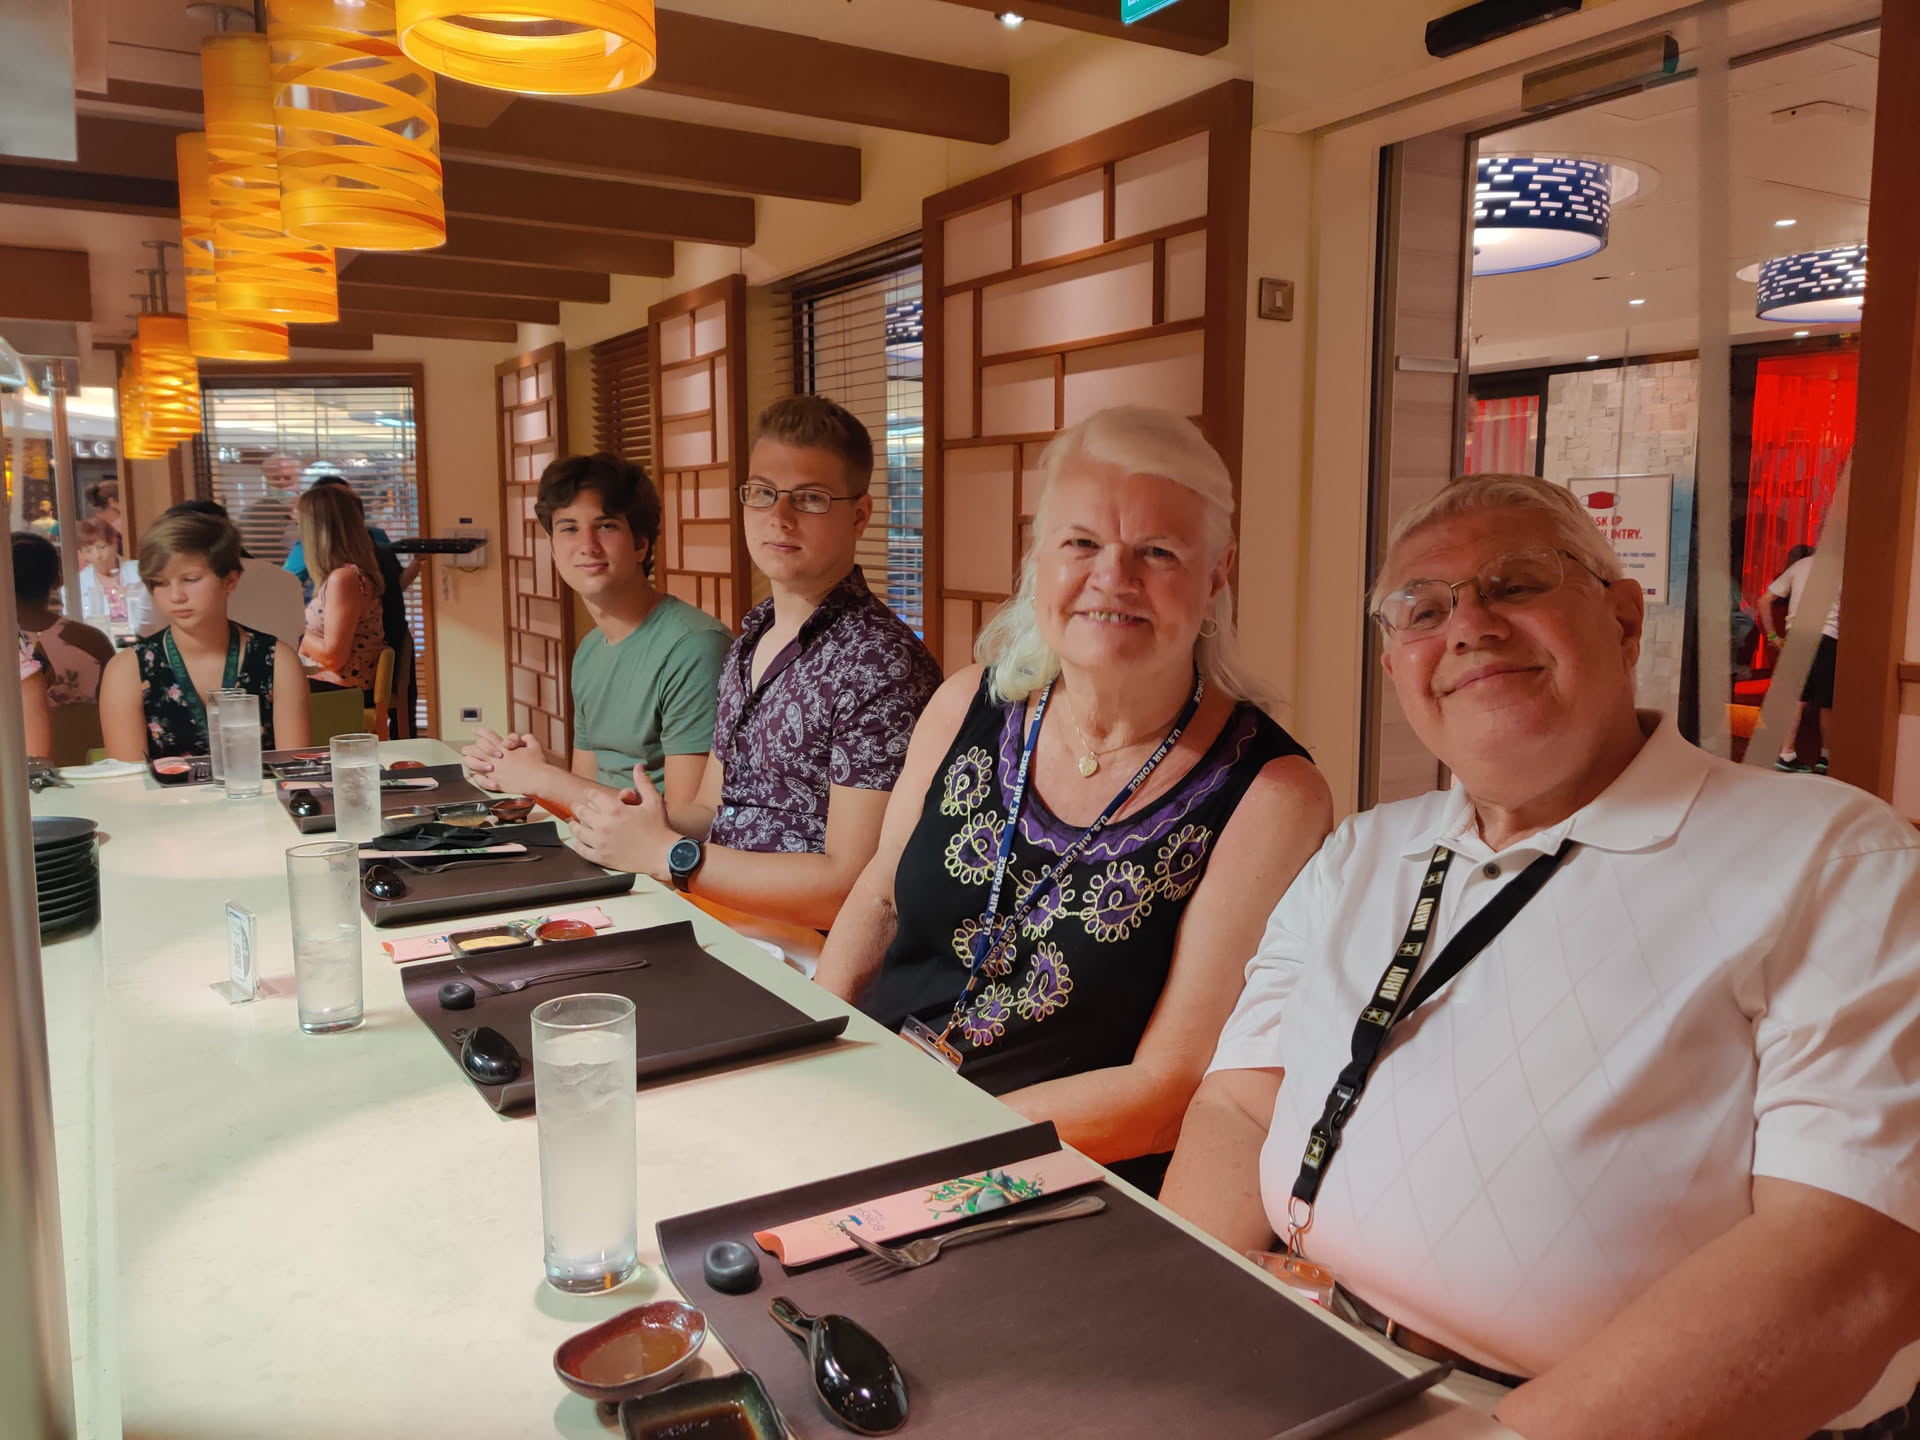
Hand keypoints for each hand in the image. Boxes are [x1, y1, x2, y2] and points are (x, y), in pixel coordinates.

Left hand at [463, 728, 546, 795]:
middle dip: (471, 747)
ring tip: (469, 761)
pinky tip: (477, 775)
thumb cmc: (538, 764)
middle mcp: (497, 759)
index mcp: (505, 749)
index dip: (480, 731)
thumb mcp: (535, 746)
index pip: (488, 736)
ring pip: (474, 765)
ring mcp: (495, 772)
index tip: (476, 730)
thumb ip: (527, 739)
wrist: (539, 780)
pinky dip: (477, 777)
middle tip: (468, 748)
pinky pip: (480, 780)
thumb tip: (523, 737)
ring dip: (471, 762)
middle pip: (476, 750)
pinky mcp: (497, 783)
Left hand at [570, 764, 677, 881]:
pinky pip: (582, 851)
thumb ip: (643, 782)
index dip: (591, 794)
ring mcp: (600, 842)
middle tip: (576, 807)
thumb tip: (638, 766)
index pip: (593, 796)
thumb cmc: (660, 828)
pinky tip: (577, 842)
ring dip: (574, 825)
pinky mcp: (601, 858)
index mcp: (614, 809)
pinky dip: (577, 846)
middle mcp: (603, 825)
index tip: (590, 795)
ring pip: (578, 831)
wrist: (663, 855)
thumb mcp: (653, 801)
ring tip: (573, 823)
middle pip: (581, 812)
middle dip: (578, 807)